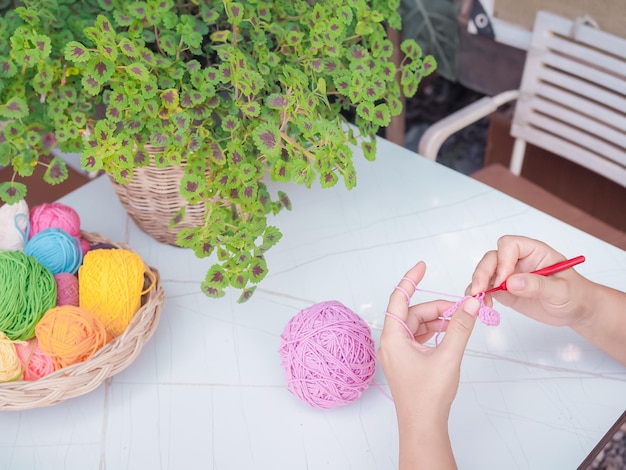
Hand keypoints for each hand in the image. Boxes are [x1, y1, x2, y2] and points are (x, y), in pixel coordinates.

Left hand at [378, 261, 478, 469]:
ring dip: (436, 321)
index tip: (422, 266)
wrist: (423, 426)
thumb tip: (470, 303)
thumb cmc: (428, 396)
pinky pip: (417, 338)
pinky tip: (448, 334)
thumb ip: (460, 327)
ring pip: (416, 326)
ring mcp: (397, 353)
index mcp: (393, 338)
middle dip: (436, 308)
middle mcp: (391, 343)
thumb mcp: (448, 356)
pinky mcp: (405, 362)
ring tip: (458, 321)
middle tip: (462, 308)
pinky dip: (432, 332)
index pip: (399, 299)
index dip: (410, 280)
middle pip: (412, 313)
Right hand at [468, 235, 593, 326]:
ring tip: (480, 301)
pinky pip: (486, 288)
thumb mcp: (562, 291)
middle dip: (483, 272)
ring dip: (479, 284)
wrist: (576, 310)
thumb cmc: (575, 295)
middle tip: (481, 290)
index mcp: (534, 252)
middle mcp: (518, 260)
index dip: (504, 260)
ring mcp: (509, 275)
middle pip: (492, 257)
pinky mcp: (504, 291)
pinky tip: (483, 305)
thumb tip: (512, 282)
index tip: (505, 279)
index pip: (510, 245)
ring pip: (485, 272)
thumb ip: (538, 285)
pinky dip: (480, 296)